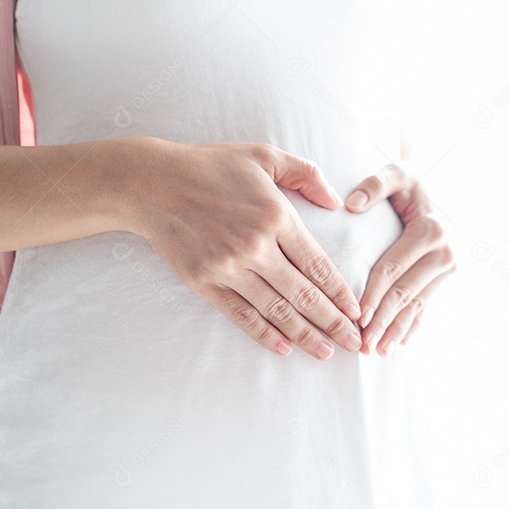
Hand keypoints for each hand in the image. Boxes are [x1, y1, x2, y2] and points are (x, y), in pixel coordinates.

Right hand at [126, 138, 363, 359]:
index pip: (317, 264)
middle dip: (333, 321)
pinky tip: (283, 349)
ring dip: (304, 335)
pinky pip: (240, 315)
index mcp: (276, 216)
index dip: (340, 291)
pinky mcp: (204, 283)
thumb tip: (336, 203)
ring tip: (326, 352)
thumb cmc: (211, 165)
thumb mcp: (264, 156)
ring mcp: (228, 268)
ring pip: (276, 310)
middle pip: (303, 293)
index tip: (357, 310)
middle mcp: (255, 246)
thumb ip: (306, 174)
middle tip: (355, 343)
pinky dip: (263, 334)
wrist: (152, 183)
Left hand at [344, 163, 456, 355]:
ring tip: (375, 351)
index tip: (357, 315)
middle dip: (383, 321)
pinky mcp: (445, 278)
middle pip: (405, 293)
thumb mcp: (395, 173)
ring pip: (416, 305)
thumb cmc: (407, 182)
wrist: (435, 188)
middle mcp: (445, 252)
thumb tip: (352, 204)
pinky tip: (397, 344)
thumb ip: (374, 184)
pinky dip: (412, 326)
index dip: (375, 293)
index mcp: (431, 230)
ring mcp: (448, 269)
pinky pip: (426, 306)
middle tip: (362, 345)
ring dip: (395, 330)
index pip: (393, 269)